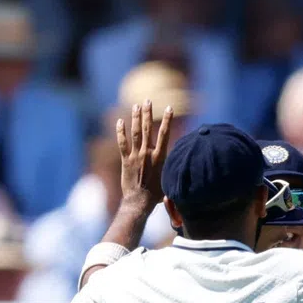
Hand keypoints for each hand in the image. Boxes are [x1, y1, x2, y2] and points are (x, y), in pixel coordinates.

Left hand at [117, 99, 173, 213]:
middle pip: (148, 129)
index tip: (169, 107)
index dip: (167, 120)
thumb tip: (183, 162)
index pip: (165, 134)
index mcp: (160, 157)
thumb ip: (172, 167)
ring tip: (136, 105)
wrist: (139, 202)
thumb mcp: (169, 178)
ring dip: (136, 118)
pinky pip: (122, 143)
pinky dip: (120, 131)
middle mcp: (148, 154)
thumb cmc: (157, 194)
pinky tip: (120, 121)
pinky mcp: (125, 161)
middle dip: (148, 113)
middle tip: (147, 100)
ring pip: (135, 133)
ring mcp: (135, 156)